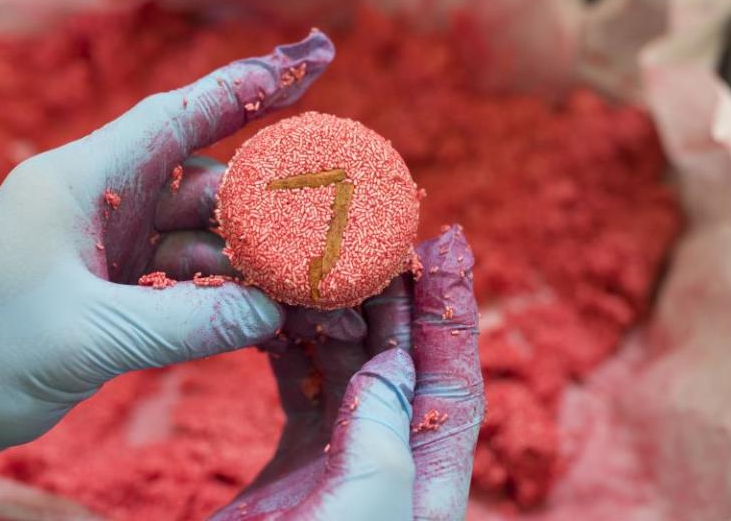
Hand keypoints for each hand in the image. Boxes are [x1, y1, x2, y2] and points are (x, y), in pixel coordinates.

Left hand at [0, 31, 334, 491]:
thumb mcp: (89, 336)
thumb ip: (187, 322)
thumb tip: (273, 313)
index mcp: (80, 181)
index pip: (173, 119)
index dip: (241, 89)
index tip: (304, 68)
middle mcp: (101, 200)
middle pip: (205, 189)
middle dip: (267, 219)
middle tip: (326, 246)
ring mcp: (111, 242)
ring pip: (203, 238)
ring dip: (251, 270)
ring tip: (307, 303)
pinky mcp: (117, 281)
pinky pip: (187, 277)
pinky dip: (223, 297)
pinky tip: (264, 319)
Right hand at [211, 226, 484, 519]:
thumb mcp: (366, 505)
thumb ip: (385, 431)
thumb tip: (391, 366)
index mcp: (427, 480)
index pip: (454, 378)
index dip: (454, 309)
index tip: (448, 245)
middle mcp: (391, 465)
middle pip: (402, 361)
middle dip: (392, 296)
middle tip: (375, 236)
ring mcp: (341, 464)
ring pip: (348, 369)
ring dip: (334, 315)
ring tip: (316, 264)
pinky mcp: (293, 469)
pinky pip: (301, 391)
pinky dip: (290, 349)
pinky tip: (276, 315)